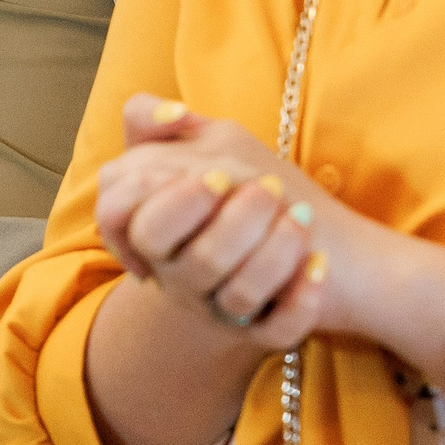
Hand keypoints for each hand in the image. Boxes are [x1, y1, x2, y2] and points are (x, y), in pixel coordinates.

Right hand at [94, 95, 335, 354]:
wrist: (314, 235)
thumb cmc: (243, 183)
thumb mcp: (199, 141)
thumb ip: (155, 119)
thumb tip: (172, 113)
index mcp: (153, 232)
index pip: (126, 221)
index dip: (173, 200)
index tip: (219, 175)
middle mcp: (179, 275)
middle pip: (194, 262)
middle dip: (234, 223)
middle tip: (269, 188)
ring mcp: (220, 307)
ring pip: (237, 297)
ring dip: (277, 250)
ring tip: (301, 215)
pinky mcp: (264, 329)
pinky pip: (278, 331)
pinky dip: (302, 300)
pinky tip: (318, 265)